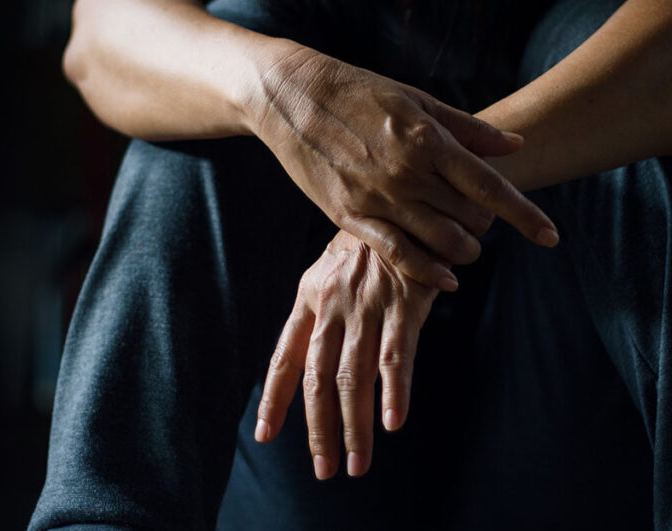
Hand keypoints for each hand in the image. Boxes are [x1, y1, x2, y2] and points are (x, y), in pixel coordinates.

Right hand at [250, 45, 558, 289]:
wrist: (291, 97)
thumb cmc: (358, 92)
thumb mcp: (415, 99)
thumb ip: (467, 128)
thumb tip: (514, 145)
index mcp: (427, 139)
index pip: (490, 187)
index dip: (526, 215)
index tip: (552, 237)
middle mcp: (407, 172)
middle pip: (470, 218)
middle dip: (487, 226)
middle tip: (482, 220)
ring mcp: (378, 197)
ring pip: (440, 242)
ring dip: (464, 250)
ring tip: (465, 243)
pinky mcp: (350, 216)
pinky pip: (398, 255)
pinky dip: (428, 272)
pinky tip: (447, 278)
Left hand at [254, 230, 437, 478]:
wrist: (405, 202)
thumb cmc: (369, 244)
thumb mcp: (329, 271)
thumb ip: (317, 315)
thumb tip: (302, 361)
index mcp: (309, 298)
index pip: (285, 357)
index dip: (274, 399)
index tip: (265, 434)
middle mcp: (333, 306)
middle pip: (319, 379)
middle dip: (320, 429)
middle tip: (324, 469)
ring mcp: (369, 305)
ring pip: (355, 376)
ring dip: (355, 426)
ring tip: (357, 463)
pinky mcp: (406, 303)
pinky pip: (398, 355)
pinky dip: (395, 391)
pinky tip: (393, 422)